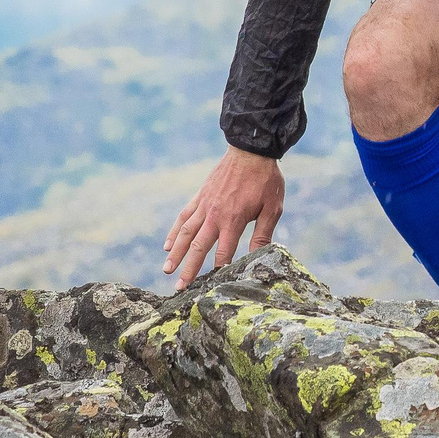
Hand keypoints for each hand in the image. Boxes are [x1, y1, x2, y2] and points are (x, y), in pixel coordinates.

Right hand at [163, 147, 285, 289]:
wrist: (251, 150)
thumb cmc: (265, 180)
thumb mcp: (272, 208)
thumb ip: (262, 234)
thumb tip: (258, 258)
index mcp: (234, 220)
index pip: (223, 253)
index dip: (218, 270)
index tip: (211, 287)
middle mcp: (215, 215)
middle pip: (198, 247)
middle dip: (188, 269)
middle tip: (178, 287)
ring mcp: (205, 205)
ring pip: (186, 232)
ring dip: (175, 252)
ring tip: (166, 269)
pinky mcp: (201, 196)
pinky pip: (184, 215)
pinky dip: (175, 230)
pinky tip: (168, 244)